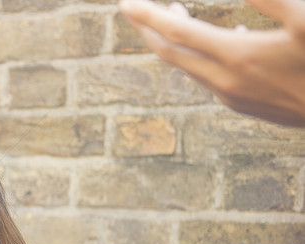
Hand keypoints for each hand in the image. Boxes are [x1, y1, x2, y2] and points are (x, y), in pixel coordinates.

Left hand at [119, 0, 304, 127]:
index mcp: (236, 57)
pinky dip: (203, 57)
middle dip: (151, 29)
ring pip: (191, 67)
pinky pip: (211, 79)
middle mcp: (226, 82)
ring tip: (174, 17)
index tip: (123, 2)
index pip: (177, 32)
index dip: (148, 15)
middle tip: (133, 8)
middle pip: (173, 54)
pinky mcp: (246, 107)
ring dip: (177, 42)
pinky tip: (224, 40)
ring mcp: (234, 98)